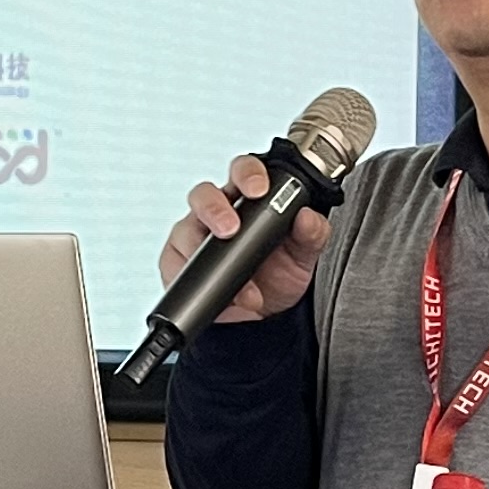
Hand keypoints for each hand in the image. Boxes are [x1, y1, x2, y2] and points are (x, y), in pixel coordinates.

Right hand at [157, 152, 331, 323]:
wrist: (262, 316)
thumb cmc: (278, 276)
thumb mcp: (302, 257)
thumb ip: (311, 235)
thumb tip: (308, 217)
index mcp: (249, 200)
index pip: (244, 173)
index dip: (248, 174)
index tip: (259, 189)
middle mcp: (218, 212)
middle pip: (205, 193)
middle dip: (215, 208)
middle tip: (230, 228)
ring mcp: (194, 236)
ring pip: (186, 229)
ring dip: (205, 248)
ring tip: (234, 273)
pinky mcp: (177, 261)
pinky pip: (177, 263)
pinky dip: (199, 278)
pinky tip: (222, 293)